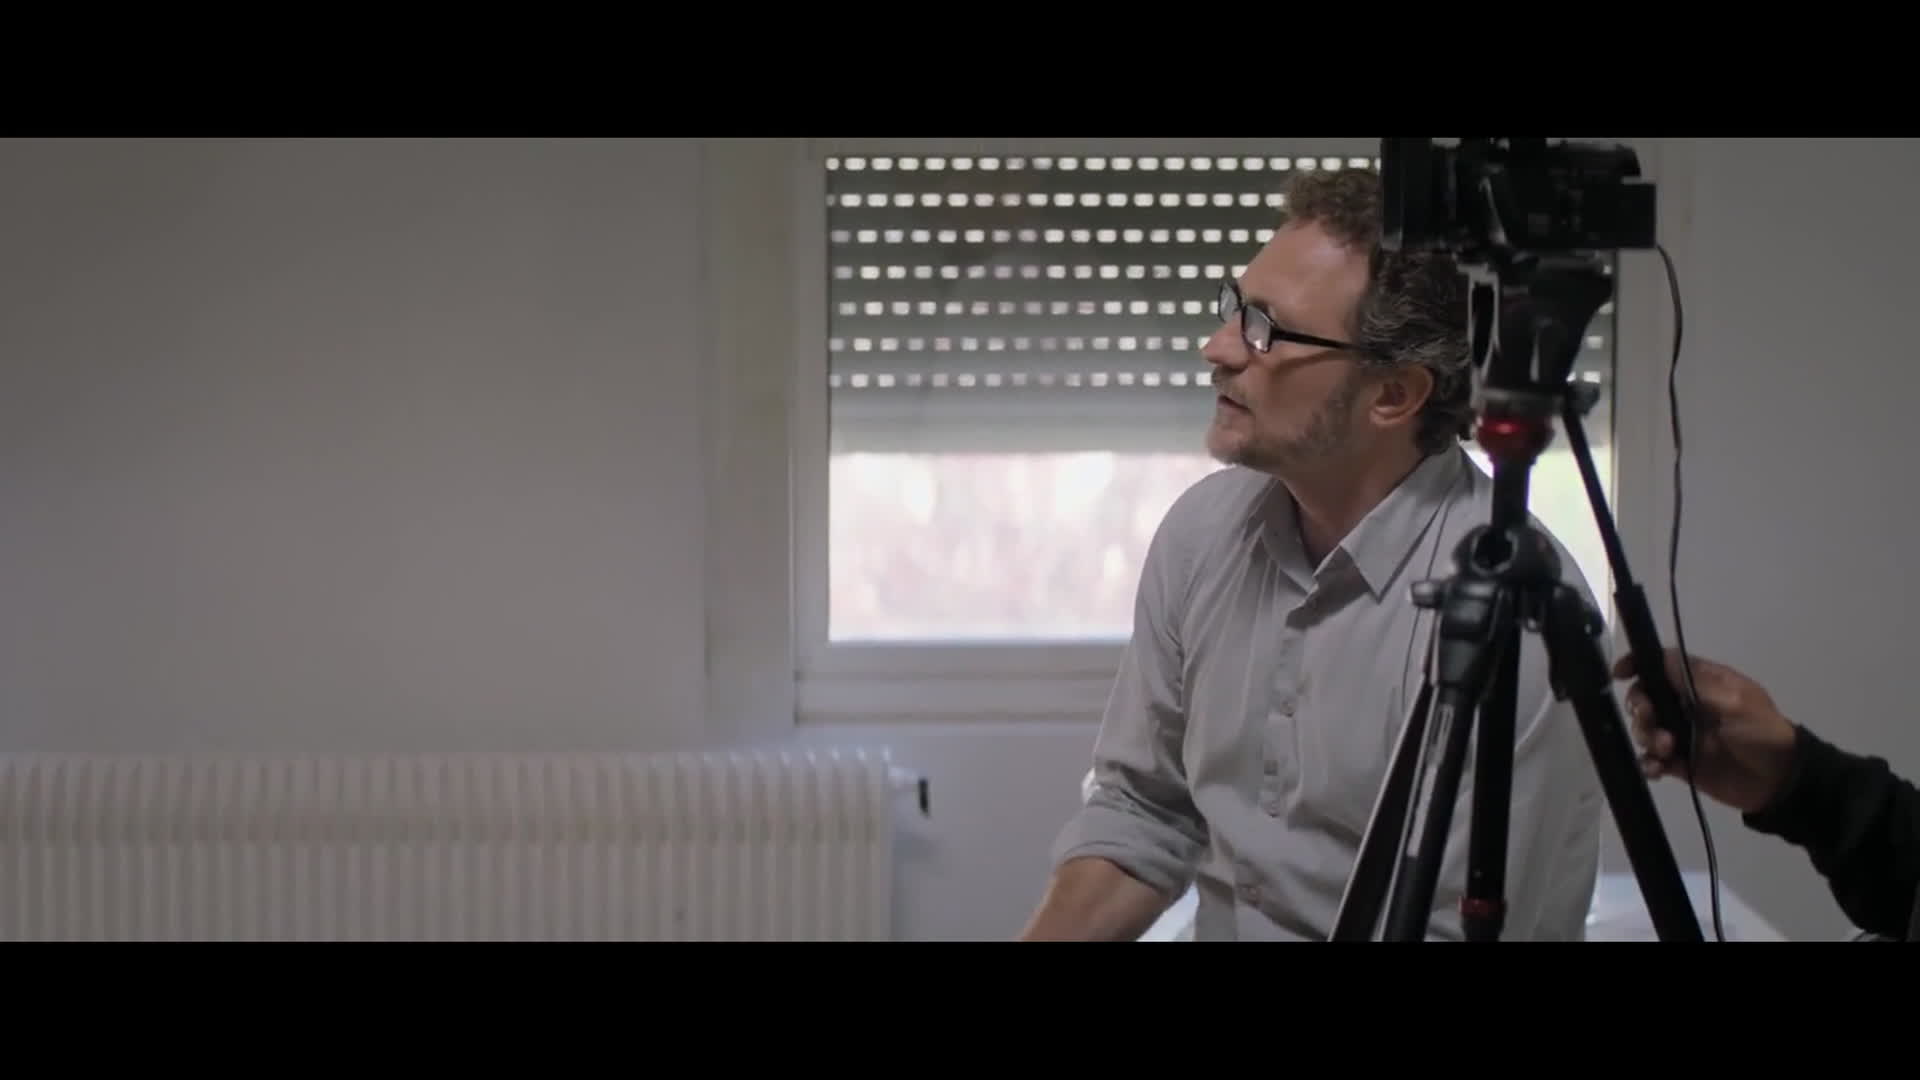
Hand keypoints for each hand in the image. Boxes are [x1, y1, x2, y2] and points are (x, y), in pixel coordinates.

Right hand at [1610, 648, 1800, 814]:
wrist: (1779, 780)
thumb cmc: (1761, 732)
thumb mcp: (1735, 701)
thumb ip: (1697, 684)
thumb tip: (1662, 661)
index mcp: (1702, 683)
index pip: (1664, 664)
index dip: (1638, 664)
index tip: (1619, 674)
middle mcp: (1687, 705)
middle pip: (1646, 697)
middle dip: (1641, 708)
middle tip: (1651, 720)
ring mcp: (1682, 734)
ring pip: (1646, 729)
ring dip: (1647, 737)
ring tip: (1667, 750)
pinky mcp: (1680, 762)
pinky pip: (1652, 760)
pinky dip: (1649, 763)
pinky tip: (1657, 769)